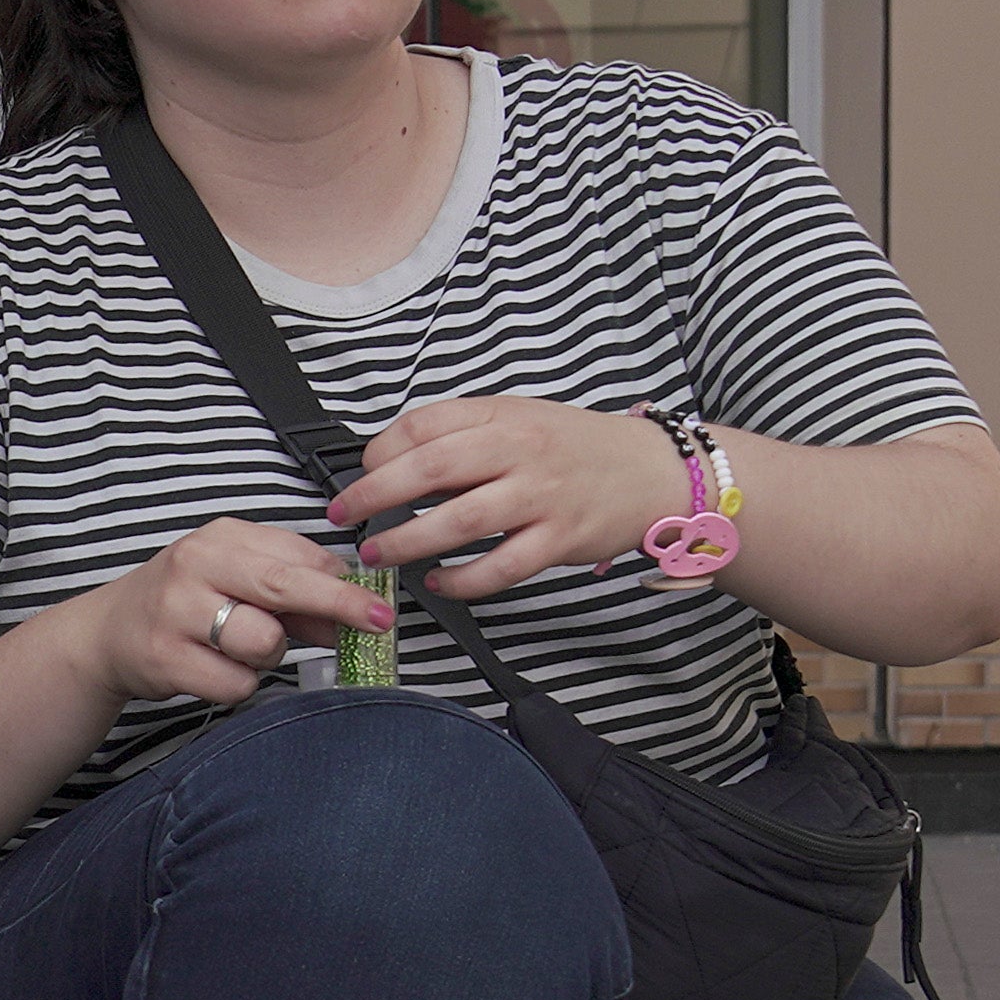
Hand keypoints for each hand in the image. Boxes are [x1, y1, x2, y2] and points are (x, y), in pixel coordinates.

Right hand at [61, 518, 396, 709]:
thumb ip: (294, 594)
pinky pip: (236, 682)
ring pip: (263, 641)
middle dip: (339, 607)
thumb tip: (354, 615)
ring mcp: (177, 611)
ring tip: (240, 647)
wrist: (109, 633)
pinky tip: (215, 668)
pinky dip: (238, 682)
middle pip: (285, 587)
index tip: (379, 604)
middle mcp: (196, 565)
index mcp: (221, 538)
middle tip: (378, 624)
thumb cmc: (184, 601)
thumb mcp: (236, 579)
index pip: (298, 556)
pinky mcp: (166, 658)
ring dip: (267, 654)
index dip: (344, 584)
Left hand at [331, 392, 678, 602]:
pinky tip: (438, 583)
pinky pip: (501, 567)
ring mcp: (541, 496)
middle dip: (377, 494)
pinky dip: (462, 580)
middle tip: (346, 515)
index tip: (362, 472)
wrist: (652, 471)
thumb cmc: (577, 448)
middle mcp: (520, 451)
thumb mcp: (519, 422)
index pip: (426, 424)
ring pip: (462, 520)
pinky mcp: (560, 539)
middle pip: (433, 468)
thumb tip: (397, 469)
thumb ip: (464, 441)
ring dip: (409, 541)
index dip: (382, 450)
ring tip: (378, 553)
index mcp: (503, 415)